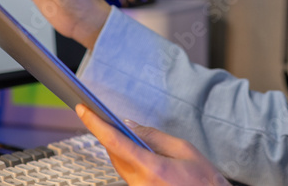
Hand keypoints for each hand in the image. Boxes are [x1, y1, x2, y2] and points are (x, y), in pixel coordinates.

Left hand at [76, 105, 231, 185]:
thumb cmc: (204, 180)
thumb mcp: (183, 149)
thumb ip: (154, 136)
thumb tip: (129, 125)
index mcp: (152, 169)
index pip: (115, 142)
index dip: (95, 124)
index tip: (83, 109)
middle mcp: (140, 183)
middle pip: (113, 154)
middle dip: (107, 133)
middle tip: (100, 113)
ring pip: (119, 164)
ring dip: (116, 146)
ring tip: (115, 127)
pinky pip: (127, 173)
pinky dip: (126, 158)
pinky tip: (131, 148)